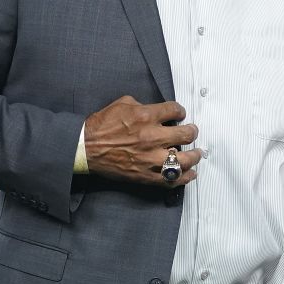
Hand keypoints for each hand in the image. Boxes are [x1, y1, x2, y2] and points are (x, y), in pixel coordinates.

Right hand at [84, 96, 200, 186]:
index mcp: (145, 116)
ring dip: (194, 156)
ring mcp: (149, 158)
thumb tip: (157, 110)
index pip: (175, 111)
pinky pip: (171, 179)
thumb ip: (143, 105)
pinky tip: (190, 174)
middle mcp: (151, 137)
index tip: (181, 115)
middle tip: (192, 132)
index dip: (181, 112)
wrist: (86, 147)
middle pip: (185, 135)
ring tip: (197, 154)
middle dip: (192, 132)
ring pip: (184, 159)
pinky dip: (184, 177)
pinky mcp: (145, 175)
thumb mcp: (123, 104)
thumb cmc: (101, 125)